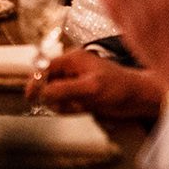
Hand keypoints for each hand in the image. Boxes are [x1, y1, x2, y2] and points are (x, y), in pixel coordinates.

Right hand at [31, 49, 164, 118]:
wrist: (139, 99)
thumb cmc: (119, 88)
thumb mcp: (90, 88)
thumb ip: (65, 89)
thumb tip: (43, 92)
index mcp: (72, 60)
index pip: (44, 68)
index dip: (35, 81)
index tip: (30, 96)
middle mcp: (71, 70)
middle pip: (48, 83)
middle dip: (55, 96)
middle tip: (70, 104)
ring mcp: (75, 83)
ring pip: (55, 96)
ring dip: (65, 105)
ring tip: (83, 106)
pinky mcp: (80, 95)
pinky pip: (66, 104)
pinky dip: (72, 109)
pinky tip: (86, 109)